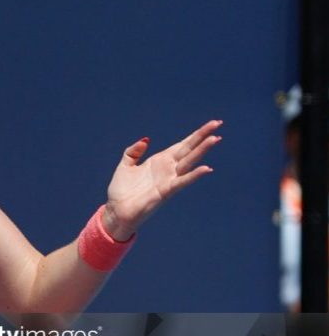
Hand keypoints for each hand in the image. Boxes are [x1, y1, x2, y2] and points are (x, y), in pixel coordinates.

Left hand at [103, 120, 222, 238]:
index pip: (182, 145)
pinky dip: (194, 175)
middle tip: (218, 123)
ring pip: (189, 162)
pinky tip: (206, 168)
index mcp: (160, 161)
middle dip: (203, 136)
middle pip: (189, 149)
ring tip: (215, 138)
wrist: (116, 211)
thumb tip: (146, 140)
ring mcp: (168, 179)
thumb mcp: (125, 166)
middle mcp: (168, 169)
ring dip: (202, 150)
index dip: (195, 135)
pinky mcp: (165, 191)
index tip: (212, 124)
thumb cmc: (121, 191)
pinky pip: (182, 182)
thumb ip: (133, 152)